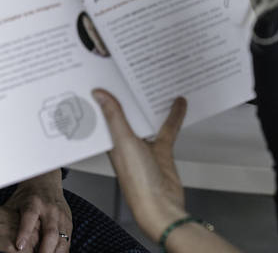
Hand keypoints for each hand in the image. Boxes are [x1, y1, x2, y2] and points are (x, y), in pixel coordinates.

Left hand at [4, 170, 72, 251]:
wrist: (46, 180)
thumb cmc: (27, 194)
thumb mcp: (14, 202)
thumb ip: (7, 218)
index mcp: (33, 202)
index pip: (30, 217)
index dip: (25, 232)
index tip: (19, 246)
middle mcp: (49, 209)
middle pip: (50, 232)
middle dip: (44, 250)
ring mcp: (61, 217)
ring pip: (61, 239)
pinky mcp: (68, 223)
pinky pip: (66, 241)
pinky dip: (61, 252)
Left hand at [93, 90, 187, 239]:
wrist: (162, 206)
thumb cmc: (137, 182)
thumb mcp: (124, 143)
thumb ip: (114, 117)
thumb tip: (99, 94)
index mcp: (109, 140)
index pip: (102, 112)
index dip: (101, 95)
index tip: (101, 75)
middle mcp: (124, 142)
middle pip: (124, 112)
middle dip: (126, 95)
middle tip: (128, 71)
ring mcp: (142, 146)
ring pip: (145, 118)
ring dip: (147, 104)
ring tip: (151, 81)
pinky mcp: (160, 150)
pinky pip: (166, 128)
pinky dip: (172, 116)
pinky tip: (178, 103)